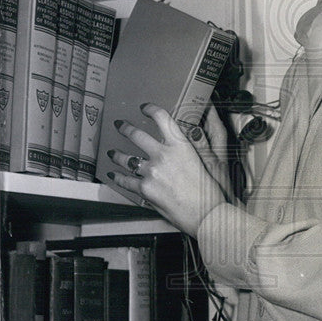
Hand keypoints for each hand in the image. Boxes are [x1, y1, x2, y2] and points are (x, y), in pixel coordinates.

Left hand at [106, 103, 230, 236]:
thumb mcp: (203, 163)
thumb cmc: (209, 192)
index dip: (151, 110)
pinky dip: (118, 178)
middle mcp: (163, 154)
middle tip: (119, 125)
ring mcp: (152, 171)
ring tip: (112, 152)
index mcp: (181, 145)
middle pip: (137, 135)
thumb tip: (175, 152)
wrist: (206, 213)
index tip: (144, 107)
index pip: (162, 118)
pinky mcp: (145, 189)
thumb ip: (185, 154)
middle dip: (125, 128)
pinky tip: (113, 175)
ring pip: (127, 158)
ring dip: (117, 154)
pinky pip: (126, 180)